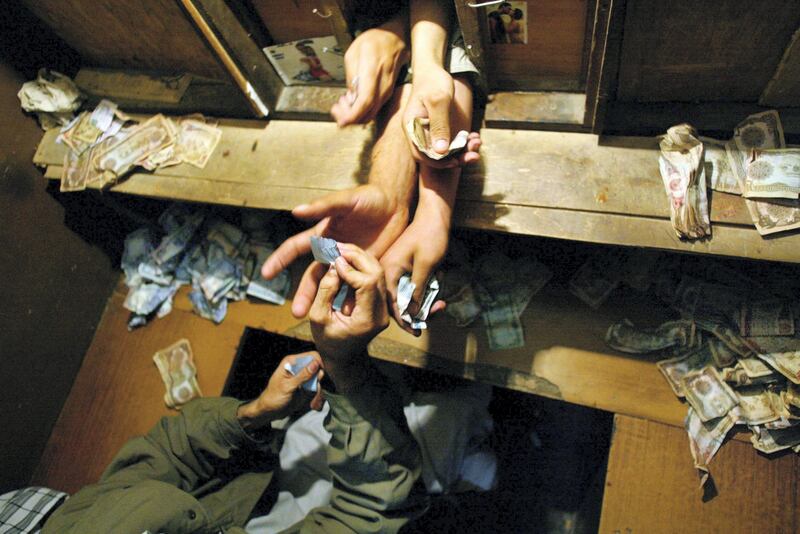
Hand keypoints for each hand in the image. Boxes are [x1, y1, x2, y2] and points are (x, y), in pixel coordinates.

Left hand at [237, 352, 323, 428]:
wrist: (270, 412)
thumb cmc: (274, 397)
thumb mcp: (288, 386)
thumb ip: (302, 375)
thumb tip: (315, 363)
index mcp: (292, 362)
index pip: (312, 356)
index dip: (319, 364)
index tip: (321, 375)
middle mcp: (299, 367)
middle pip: (318, 367)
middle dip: (320, 379)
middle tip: (317, 391)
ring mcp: (304, 377)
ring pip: (320, 378)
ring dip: (320, 389)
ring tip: (315, 401)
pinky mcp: (307, 386)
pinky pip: (318, 387)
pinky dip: (318, 394)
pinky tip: (313, 403)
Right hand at [260, 184, 408, 317]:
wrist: (395, 204)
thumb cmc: (368, 197)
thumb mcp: (347, 199)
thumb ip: (324, 206)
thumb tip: (295, 211)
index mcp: (323, 235)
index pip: (296, 248)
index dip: (280, 260)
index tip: (265, 275)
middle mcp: (332, 251)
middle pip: (314, 275)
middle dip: (305, 294)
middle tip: (297, 313)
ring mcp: (349, 262)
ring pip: (333, 285)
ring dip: (327, 301)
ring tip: (322, 319)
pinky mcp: (366, 268)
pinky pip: (355, 286)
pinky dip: (350, 298)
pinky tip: (349, 314)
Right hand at [309, 244, 388, 382]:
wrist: (344, 356)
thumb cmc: (328, 341)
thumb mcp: (318, 318)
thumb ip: (326, 292)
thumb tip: (334, 266)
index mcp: (368, 320)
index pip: (367, 284)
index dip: (350, 269)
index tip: (333, 261)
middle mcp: (382, 313)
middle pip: (377, 273)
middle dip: (357, 257)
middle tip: (337, 247)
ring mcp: (384, 307)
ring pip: (378, 271)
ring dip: (360, 258)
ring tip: (340, 249)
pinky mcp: (381, 301)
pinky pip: (375, 277)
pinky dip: (361, 265)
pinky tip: (346, 259)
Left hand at [330, 19, 408, 125]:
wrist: (394, 37)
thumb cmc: (374, 42)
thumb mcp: (353, 54)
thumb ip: (351, 77)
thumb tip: (351, 99)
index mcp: (372, 71)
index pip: (365, 101)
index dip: (352, 115)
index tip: (341, 121)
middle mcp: (383, 85)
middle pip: (368, 113)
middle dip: (349, 117)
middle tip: (337, 108)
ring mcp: (388, 91)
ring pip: (371, 113)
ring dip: (354, 113)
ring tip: (343, 100)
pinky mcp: (388, 94)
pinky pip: (374, 108)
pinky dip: (362, 109)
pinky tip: (353, 99)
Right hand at [380, 205, 448, 335]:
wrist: (434, 214)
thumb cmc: (430, 236)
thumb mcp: (426, 266)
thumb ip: (418, 290)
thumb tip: (413, 313)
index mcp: (387, 270)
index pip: (393, 304)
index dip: (405, 320)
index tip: (417, 331)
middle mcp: (386, 271)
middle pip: (398, 301)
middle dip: (417, 311)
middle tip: (436, 315)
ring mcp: (394, 268)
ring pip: (405, 294)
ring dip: (422, 300)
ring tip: (440, 303)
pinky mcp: (402, 265)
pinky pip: (409, 284)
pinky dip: (422, 288)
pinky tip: (437, 286)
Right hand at [403, 67, 481, 167]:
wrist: (432, 70)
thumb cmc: (433, 82)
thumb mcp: (438, 101)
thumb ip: (439, 125)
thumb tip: (441, 151)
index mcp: (412, 128)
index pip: (422, 154)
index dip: (439, 162)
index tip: (457, 161)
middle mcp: (418, 133)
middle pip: (434, 156)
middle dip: (455, 158)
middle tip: (474, 155)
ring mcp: (428, 132)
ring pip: (444, 151)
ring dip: (462, 151)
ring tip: (477, 143)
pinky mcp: (438, 129)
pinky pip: (449, 142)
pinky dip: (462, 143)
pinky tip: (474, 137)